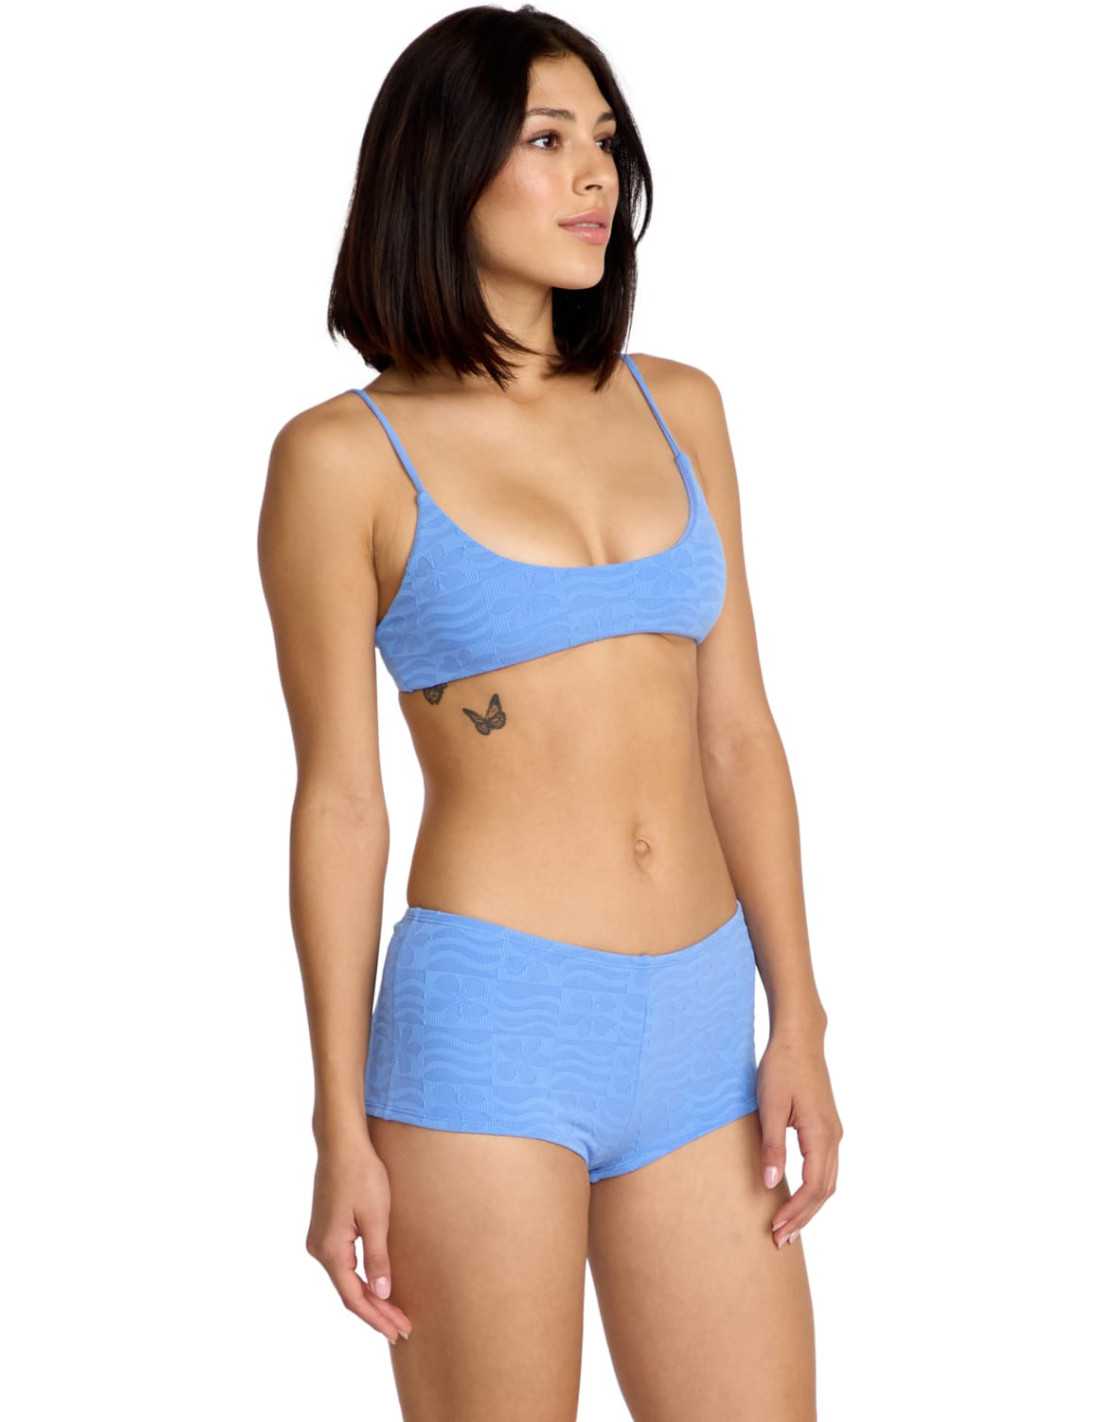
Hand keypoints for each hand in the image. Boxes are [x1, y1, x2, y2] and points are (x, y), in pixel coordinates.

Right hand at [305, 1130, 413, 1343]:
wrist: (342, 1144)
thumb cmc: (362, 1175)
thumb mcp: (376, 1218)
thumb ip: (378, 1258)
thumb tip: (382, 1294)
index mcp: (330, 1250)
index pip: (354, 1297)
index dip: (377, 1317)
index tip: (398, 1330)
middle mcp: (319, 1249)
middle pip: (349, 1292)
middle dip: (376, 1312)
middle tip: (402, 1329)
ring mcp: (319, 1240)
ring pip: (346, 1279)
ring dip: (370, 1297)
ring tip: (393, 1314)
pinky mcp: (325, 1230)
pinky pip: (344, 1264)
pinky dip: (361, 1279)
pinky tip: (376, 1286)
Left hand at [756, 1025, 842, 1248]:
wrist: (799, 1039)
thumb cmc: (781, 1068)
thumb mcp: (770, 1107)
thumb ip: (772, 1146)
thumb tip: (773, 1185)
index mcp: (821, 1134)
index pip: (813, 1188)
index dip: (796, 1212)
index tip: (776, 1229)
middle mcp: (834, 1137)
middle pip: (824, 1191)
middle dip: (803, 1218)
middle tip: (780, 1240)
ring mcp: (833, 1132)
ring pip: (828, 1181)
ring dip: (810, 1207)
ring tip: (789, 1227)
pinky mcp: (827, 1126)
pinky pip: (826, 1168)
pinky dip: (814, 1189)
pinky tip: (799, 1196)